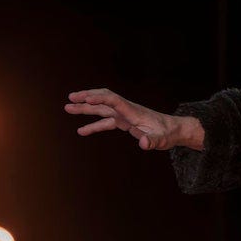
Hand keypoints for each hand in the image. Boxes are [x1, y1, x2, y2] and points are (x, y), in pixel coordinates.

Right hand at [65, 88, 203, 150]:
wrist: (173, 131)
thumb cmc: (167, 134)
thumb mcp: (161, 139)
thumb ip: (151, 140)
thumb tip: (143, 143)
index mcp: (132, 111)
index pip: (113, 100)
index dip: (99, 98)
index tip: (85, 99)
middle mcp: (125, 110)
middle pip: (102, 100)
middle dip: (86, 98)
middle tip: (70, 98)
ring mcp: (123, 115)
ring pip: (100, 109)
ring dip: (85, 109)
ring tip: (68, 108)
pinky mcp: (123, 122)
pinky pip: (105, 122)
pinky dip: (93, 125)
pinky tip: (81, 131)